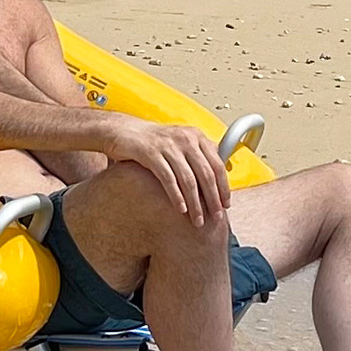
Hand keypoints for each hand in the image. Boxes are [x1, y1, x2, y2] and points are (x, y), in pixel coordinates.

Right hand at [97, 114, 229, 224]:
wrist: (125, 131)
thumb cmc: (154, 141)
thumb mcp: (181, 142)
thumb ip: (201, 154)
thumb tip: (225, 169)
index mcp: (196, 136)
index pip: (217, 164)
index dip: (223, 187)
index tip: (225, 204)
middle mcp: (185, 139)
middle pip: (205, 173)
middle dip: (212, 198)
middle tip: (215, 217)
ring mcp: (168, 145)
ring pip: (188, 179)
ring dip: (195, 203)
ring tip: (197, 219)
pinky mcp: (150, 153)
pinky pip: (167, 178)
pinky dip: (176, 196)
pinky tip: (181, 209)